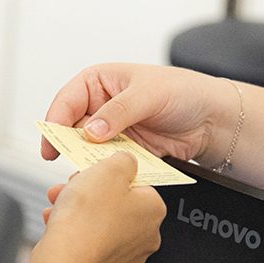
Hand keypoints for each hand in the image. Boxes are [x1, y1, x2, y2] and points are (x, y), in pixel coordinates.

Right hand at [38, 152, 164, 262]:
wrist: (63, 262)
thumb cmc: (85, 219)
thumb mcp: (108, 168)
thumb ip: (124, 160)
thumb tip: (127, 162)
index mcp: (153, 210)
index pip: (136, 186)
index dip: (109, 178)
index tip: (93, 177)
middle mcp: (146, 239)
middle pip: (117, 210)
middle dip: (91, 199)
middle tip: (71, 192)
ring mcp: (126, 262)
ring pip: (102, 232)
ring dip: (80, 219)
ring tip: (58, 212)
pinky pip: (91, 254)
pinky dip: (77, 244)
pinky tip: (60, 235)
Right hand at [41, 63, 238, 169]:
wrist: (212, 120)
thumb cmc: (185, 92)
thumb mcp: (149, 93)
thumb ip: (118, 111)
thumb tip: (91, 130)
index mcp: (99, 82)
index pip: (67, 101)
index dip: (55, 121)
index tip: (52, 143)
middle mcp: (100, 107)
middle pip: (71, 129)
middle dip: (67, 146)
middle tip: (63, 162)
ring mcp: (110, 132)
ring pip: (85, 150)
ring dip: (83, 163)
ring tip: (83, 175)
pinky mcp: (121, 153)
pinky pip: (103, 165)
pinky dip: (100, 174)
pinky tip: (100, 180)